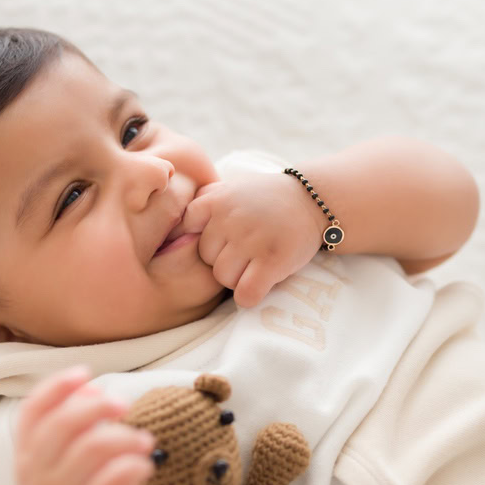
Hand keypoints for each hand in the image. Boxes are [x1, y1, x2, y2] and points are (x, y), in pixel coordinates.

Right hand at [13, 365, 155, 484]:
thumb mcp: (65, 461)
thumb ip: (75, 425)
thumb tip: (91, 386)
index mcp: (25, 457)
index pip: (31, 412)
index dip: (56, 387)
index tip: (86, 374)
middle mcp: (35, 477)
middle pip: (62, 425)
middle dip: (97, 406)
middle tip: (125, 405)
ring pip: (93, 448)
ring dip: (126, 437)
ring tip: (145, 442)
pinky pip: (115, 479)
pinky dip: (136, 465)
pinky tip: (145, 467)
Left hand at [178, 171, 323, 307]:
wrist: (312, 199)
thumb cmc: (266, 199)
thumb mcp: (231, 188)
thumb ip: (203, 202)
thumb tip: (173, 231)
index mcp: (214, 200)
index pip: (185, 231)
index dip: (204, 240)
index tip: (222, 239)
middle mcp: (230, 219)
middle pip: (206, 259)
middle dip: (223, 259)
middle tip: (246, 250)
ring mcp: (252, 240)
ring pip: (223, 279)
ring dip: (238, 278)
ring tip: (256, 263)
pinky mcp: (272, 261)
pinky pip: (245, 294)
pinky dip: (250, 296)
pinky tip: (261, 283)